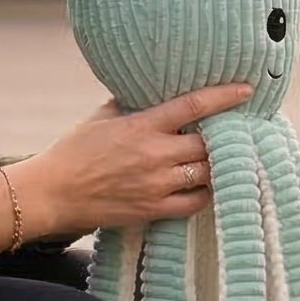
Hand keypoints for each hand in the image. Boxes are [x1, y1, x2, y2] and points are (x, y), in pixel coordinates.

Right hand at [17, 83, 252, 231]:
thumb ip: (132, 104)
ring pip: (207, 174)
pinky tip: (208, 185)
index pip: (193, 106)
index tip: (246, 90)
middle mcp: (154, 155)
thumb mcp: (102, 116)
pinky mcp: (153, 210)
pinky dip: (207, 193)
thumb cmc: (74, 150)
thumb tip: (153, 91)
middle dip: (226, 137)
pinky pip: (195, 203)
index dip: (224, 96)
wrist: (52, 192)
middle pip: (208, 144)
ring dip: (220, 165)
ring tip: (228, 157)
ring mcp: (156, 185)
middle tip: (236, 131)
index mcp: (141, 126)